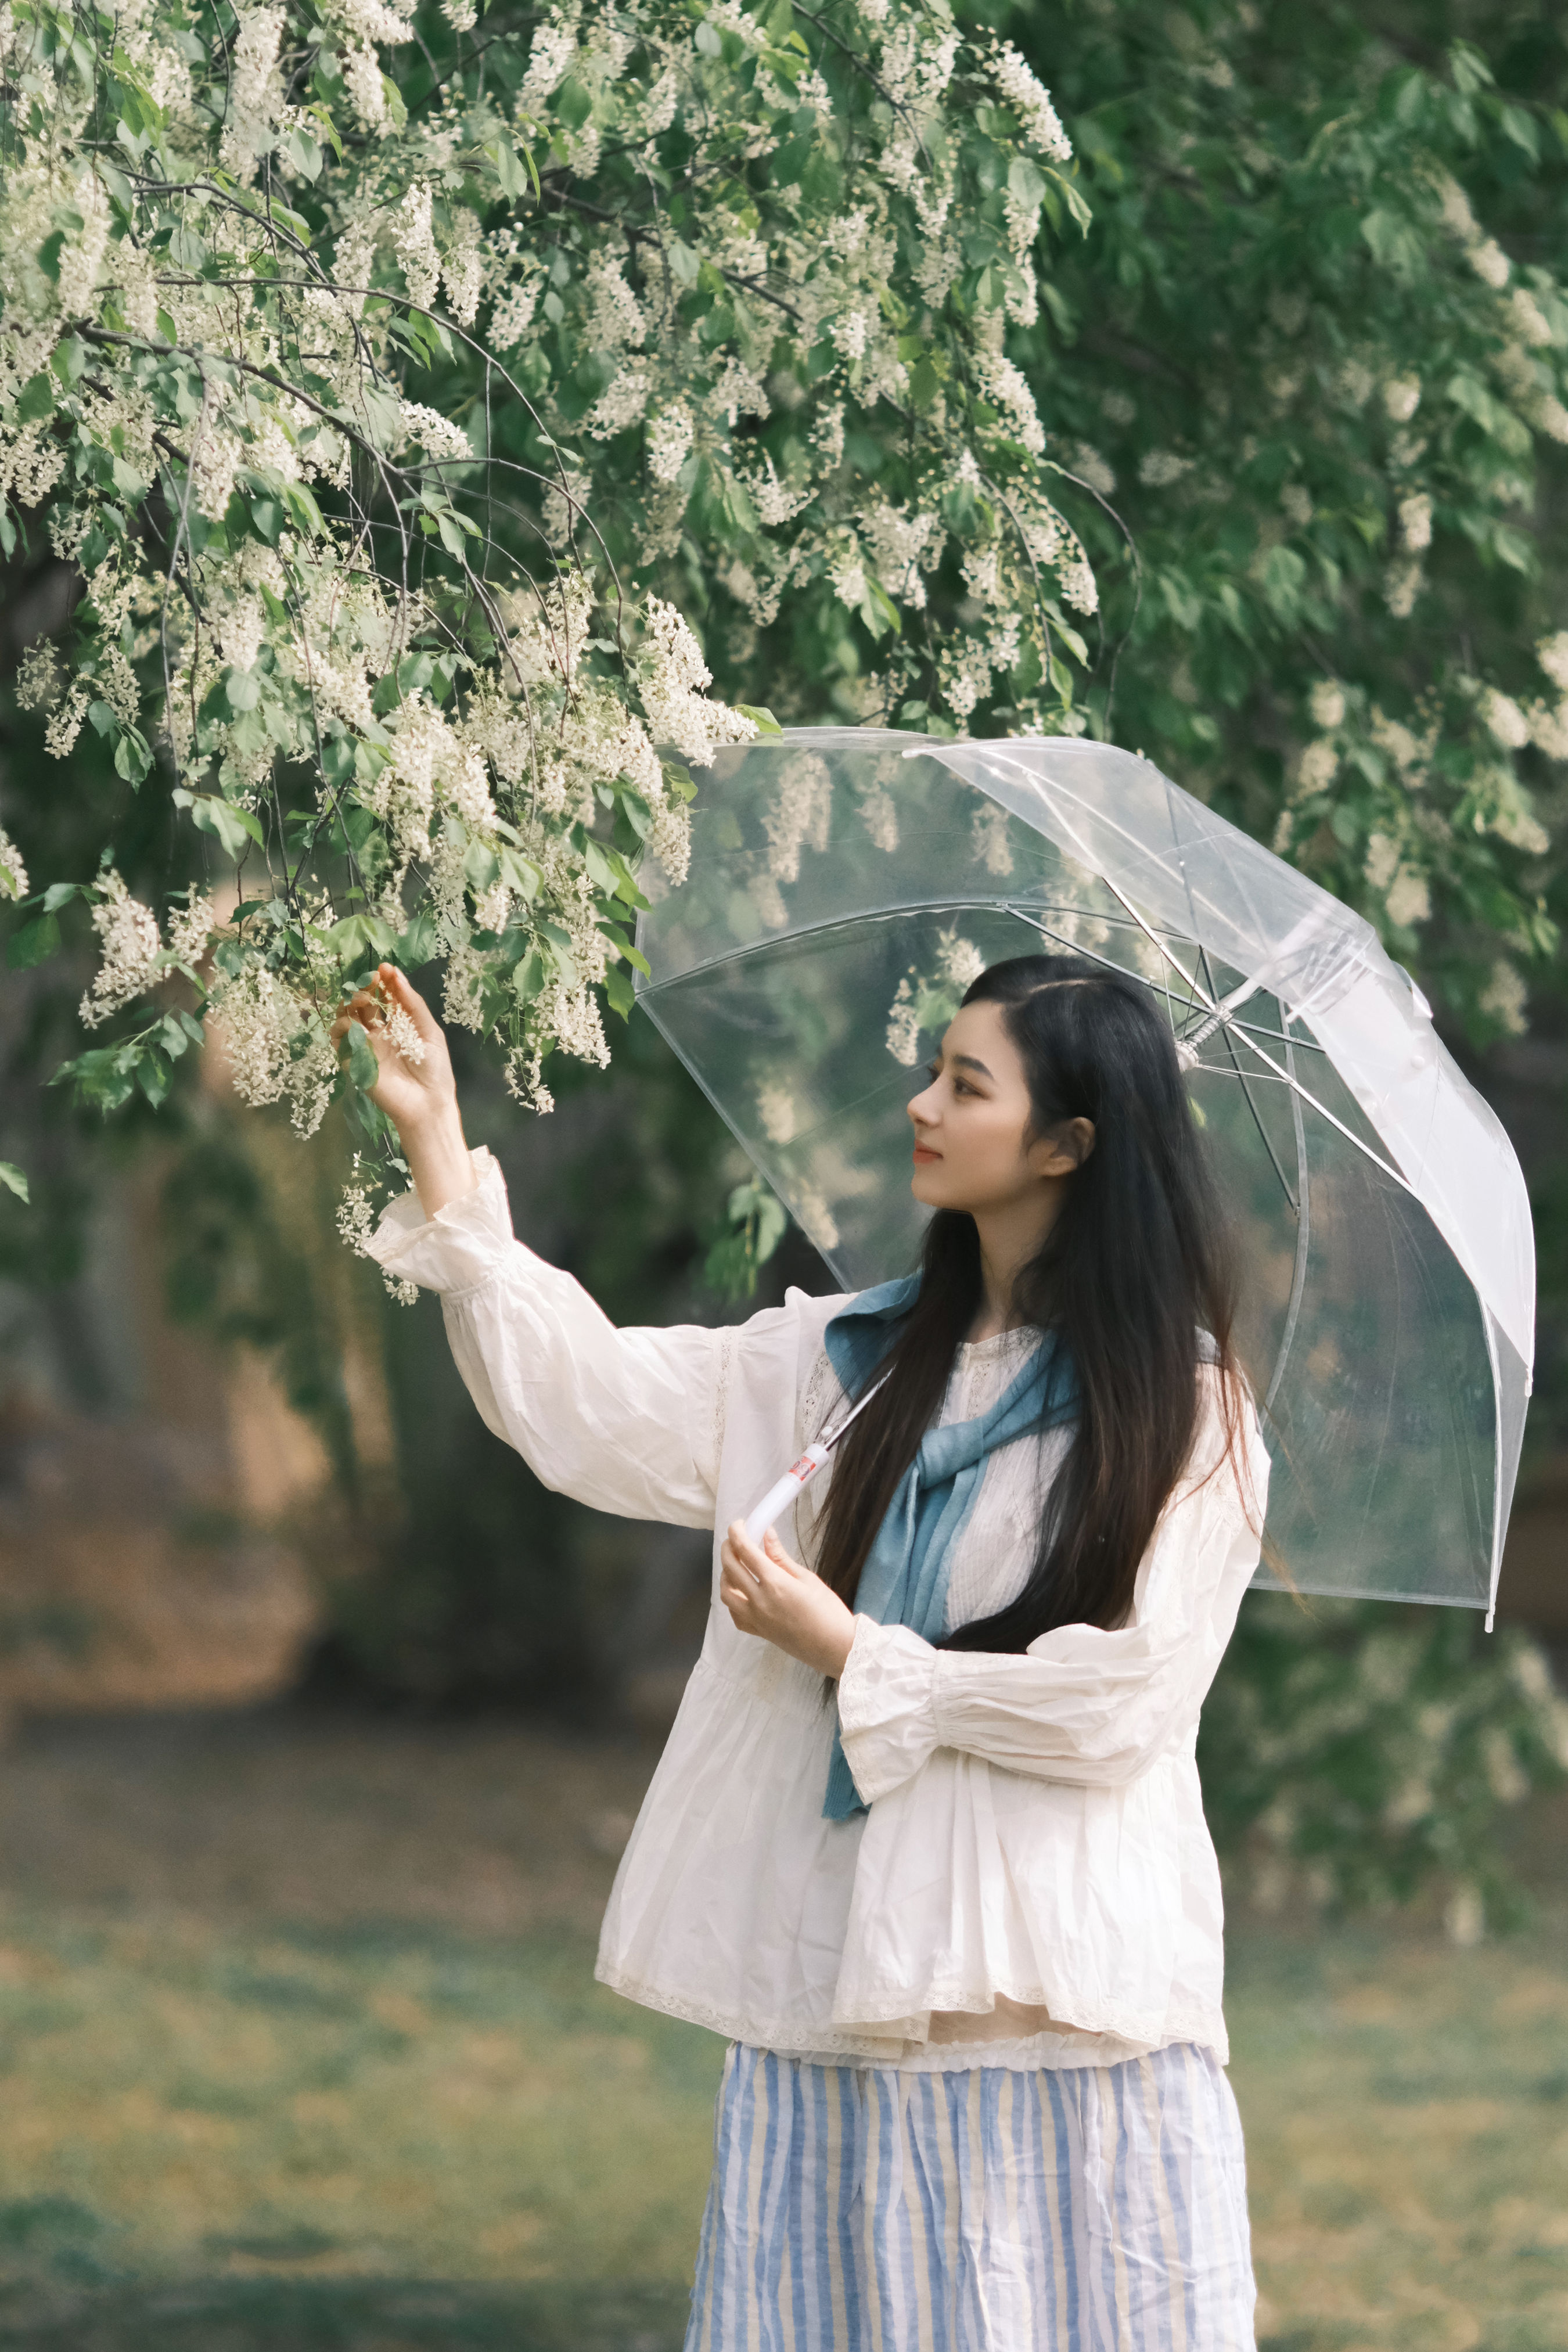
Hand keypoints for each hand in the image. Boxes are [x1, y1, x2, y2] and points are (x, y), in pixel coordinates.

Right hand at [331, 964, 455, 1139]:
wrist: (427, 1103)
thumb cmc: (433, 1069)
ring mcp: (364, 1046)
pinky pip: (340, 1039)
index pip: (383, 997)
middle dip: (365, 988)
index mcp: (398, 1025)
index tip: (384, 969)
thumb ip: (412, 1004)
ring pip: (346, 1017)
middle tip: (372, 981)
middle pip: (362, 1003)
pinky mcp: (354, 1060)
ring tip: (362, 999)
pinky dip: (342, 1026)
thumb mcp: (429, 1031)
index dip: (382, 982)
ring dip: (350, 1003)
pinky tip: (354, 1023)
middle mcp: (378, 1032)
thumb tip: (396, 974)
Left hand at [719, 1521, 857, 1678]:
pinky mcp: (758, 1632)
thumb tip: (767, 1535)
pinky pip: (734, 1614)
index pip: (745, 1551)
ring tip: (736, 1564)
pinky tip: (741, 1591)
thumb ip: (781, 1557)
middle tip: (735, 1538)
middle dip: (728, 1548)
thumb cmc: (829, 1613)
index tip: (739, 1524)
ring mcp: (756, 1619)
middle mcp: (759, 1601)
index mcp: (775, 1584)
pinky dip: (732, 1599)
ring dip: (725, 1574)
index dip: (737, 1533)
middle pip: (730, 1568)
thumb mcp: (808, 1578)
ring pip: (725, 1592)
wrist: (835, 1648)